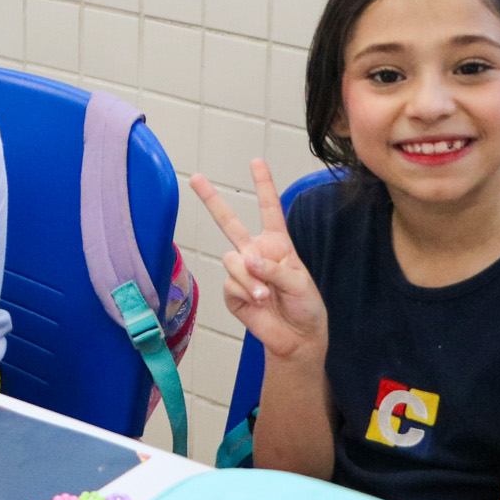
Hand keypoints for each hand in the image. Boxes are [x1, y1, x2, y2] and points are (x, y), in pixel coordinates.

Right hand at [190, 159, 327, 362]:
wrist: (296, 338)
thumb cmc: (304, 306)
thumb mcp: (300, 283)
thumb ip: (275, 268)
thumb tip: (246, 260)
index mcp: (277, 244)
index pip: (269, 210)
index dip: (264, 185)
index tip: (256, 161)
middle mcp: (255, 252)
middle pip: (229, 222)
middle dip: (211, 199)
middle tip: (194, 178)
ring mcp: (241, 271)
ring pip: (232, 260)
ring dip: (250, 278)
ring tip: (266, 296)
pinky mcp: (231, 291)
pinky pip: (230, 283)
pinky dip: (246, 291)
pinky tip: (257, 302)